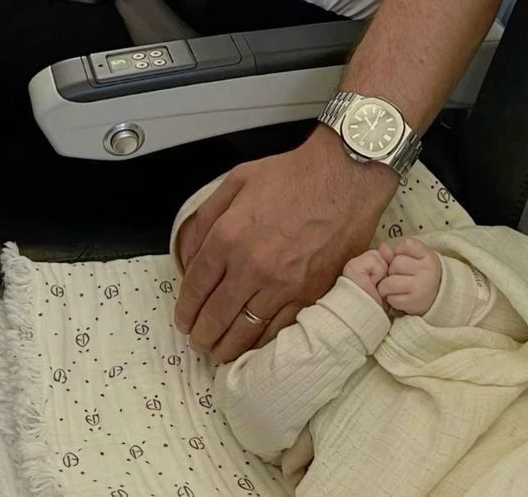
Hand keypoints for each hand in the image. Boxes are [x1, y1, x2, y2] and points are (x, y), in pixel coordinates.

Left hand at [174, 125, 398, 362]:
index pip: (195, 286)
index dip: (185, 308)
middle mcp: (251, 266)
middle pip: (214, 316)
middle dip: (200, 334)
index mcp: (228, 236)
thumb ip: (206, 217)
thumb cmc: (293, 176)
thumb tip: (189, 254)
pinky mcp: (310, 295)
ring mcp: (282, 285)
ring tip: (219, 350)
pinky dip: (261, 343)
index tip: (183, 318)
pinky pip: (278, 331)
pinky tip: (253, 344)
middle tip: (197, 339)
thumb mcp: (237, 180)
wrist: (344, 178)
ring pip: (244, 332)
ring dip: (226, 347)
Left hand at [378, 238, 441, 314]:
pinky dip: (390, 298)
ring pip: (390, 283)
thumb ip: (397, 251)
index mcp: (428, 256)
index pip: (408, 244)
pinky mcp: (414, 303)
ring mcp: (421, 287)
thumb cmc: (420, 272)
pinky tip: (397, 296)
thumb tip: (382, 247)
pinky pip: (392, 298)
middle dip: (391, 269)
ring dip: (386, 285)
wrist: (437, 295)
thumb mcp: (415, 257)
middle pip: (396, 264)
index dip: (399, 249)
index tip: (401, 256)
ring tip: (391, 286)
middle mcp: (426, 271)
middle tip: (396, 274)